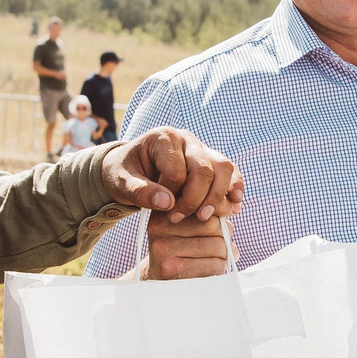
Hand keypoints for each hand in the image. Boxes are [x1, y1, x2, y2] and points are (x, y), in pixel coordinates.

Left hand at [103, 128, 241, 226]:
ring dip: (218, 195)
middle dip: (196, 199)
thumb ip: (141, 192)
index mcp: (163, 138)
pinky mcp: (211, 160)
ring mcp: (202, 148)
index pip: (177, 171)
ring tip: (207, 217)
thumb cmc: (124, 174)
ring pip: (223, 168)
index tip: (163, 210)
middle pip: (204, 169)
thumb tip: (168, 203)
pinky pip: (230, 171)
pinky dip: (234, 187)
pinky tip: (234, 205)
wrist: (129, 168)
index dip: (172, 195)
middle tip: (184, 219)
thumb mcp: (122, 183)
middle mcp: (186, 139)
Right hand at [147, 213, 231, 280]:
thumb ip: (207, 211)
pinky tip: (214, 266)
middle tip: (225, 244)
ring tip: (221, 256)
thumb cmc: (180, 247)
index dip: (220, 214)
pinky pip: (213, 264)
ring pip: (217, 245)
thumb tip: (236, 208)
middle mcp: (159, 225)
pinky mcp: (172, 268)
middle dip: (225, 236)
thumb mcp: (186, 224)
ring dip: (226, 253)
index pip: (204, 203)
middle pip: (212, 224)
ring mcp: (164, 247)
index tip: (221, 225)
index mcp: (165, 208)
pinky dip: (221, 266)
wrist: (157, 278)